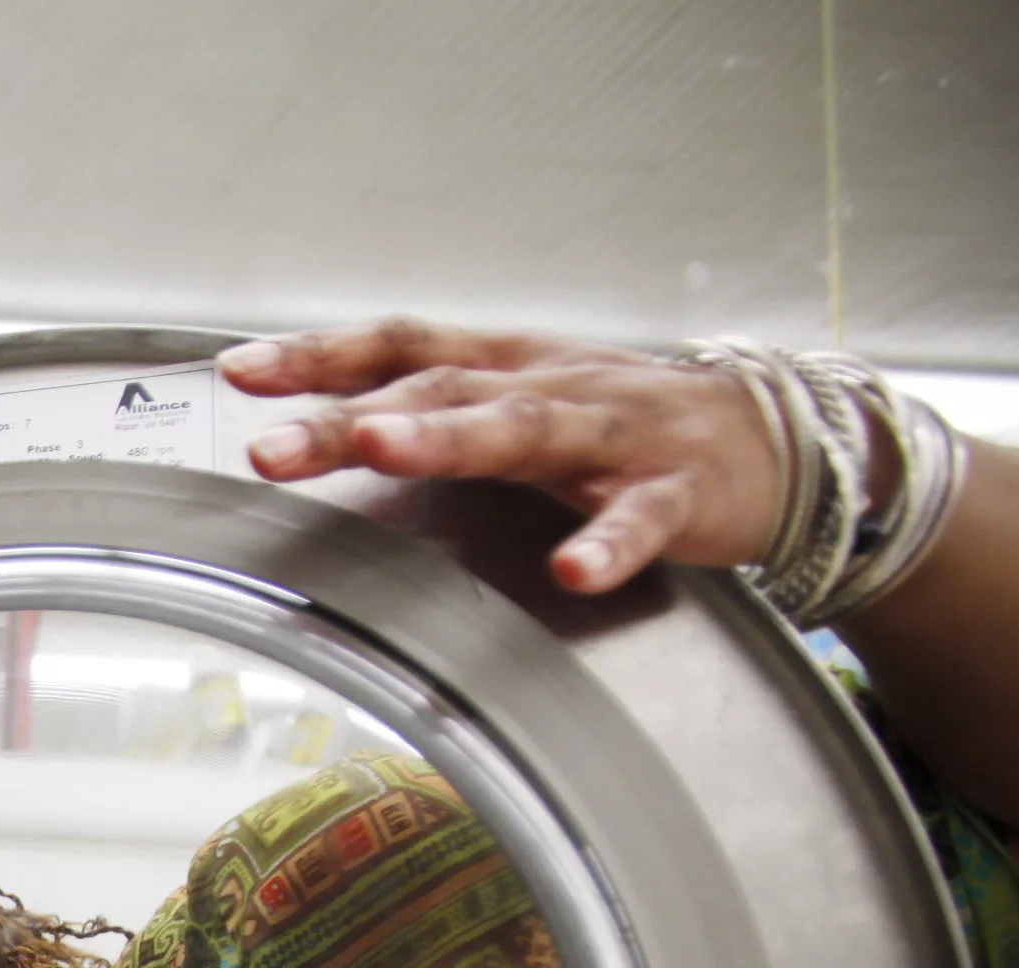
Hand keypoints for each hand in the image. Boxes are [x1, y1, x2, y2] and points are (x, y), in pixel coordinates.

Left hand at [219, 319, 785, 595]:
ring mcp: (616, 434)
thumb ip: (431, 415)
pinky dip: (607, 541)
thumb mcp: (520, 403)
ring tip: (383, 450)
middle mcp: (550, 386)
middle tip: (272, 447)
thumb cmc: (623, 425)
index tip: (244, 370)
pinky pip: (640, 515)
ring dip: (450, 440)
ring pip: (526, 430)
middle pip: (438, 392)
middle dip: (349, 418)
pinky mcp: (680, 490)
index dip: (321, 354)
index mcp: (505, 367)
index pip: (400, 347)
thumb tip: (319, 433)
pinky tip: (574, 569)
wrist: (773, 440)